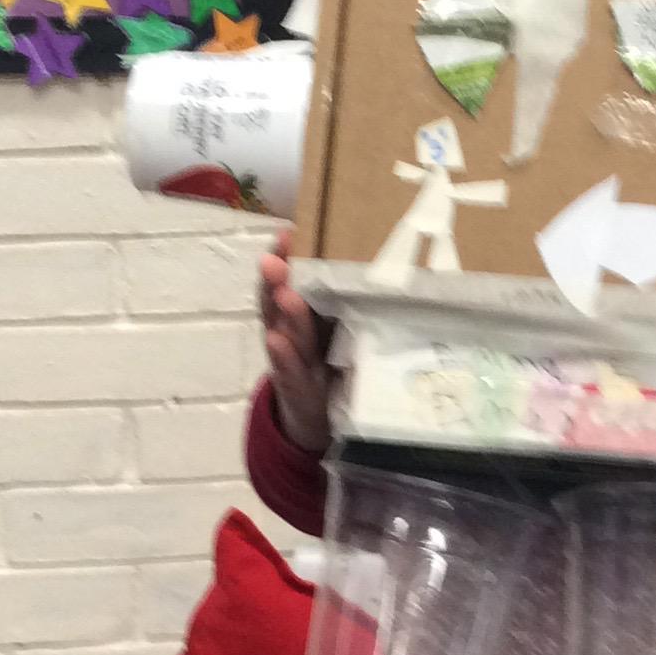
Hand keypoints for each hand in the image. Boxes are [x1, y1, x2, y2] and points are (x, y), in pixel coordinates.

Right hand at [256, 226, 335, 453]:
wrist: (316, 420)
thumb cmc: (329, 365)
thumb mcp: (337, 332)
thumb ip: (344, 302)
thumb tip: (380, 258)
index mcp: (303, 317)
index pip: (289, 282)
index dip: (286, 258)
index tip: (287, 234)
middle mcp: (291, 335)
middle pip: (280, 304)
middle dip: (278, 281)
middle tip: (275, 260)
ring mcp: (292, 362)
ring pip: (286, 336)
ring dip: (285, 315)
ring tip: (284, 295)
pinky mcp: (297, 389)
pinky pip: (290, 372)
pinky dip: (283, 358)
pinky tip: (277, 340)